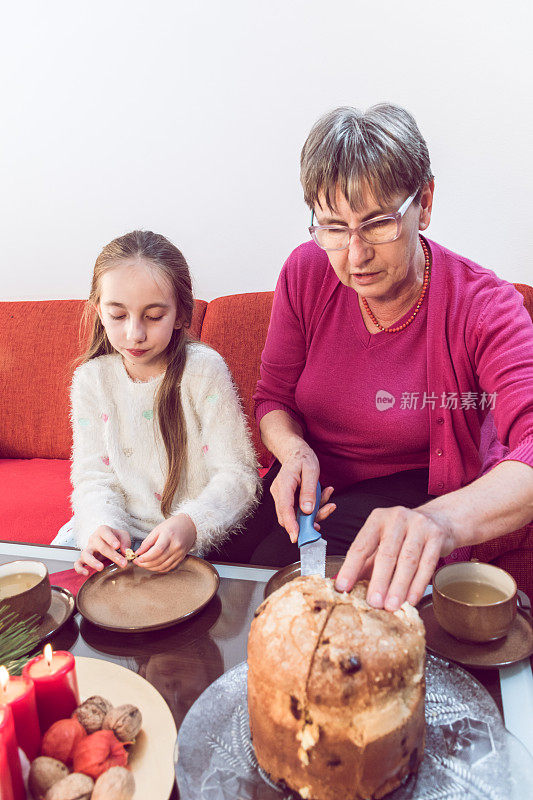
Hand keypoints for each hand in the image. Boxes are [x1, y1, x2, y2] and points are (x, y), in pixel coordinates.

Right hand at [74, 526, 130, 574]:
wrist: (106, 541)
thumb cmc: (115, 538)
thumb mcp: (123, 535)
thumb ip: (125, 541)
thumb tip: (125, 551)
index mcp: (103, 530)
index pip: (105, 533)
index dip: (111, 540)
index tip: (117, 546)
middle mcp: (93, 539)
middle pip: (100, 547)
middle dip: (112, 556)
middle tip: (123, 563)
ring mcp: (87, 549)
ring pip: (86, 554)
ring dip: (93, 562)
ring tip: (101, 568)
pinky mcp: (83, 558)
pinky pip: (77, 563)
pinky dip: (79, 569)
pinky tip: (86, 573)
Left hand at [135, 514, 196, 571]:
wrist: (189, 526)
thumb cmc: (172, 526)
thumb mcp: (158, 529)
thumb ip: (147, 542)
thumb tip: (138, 552)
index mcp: (169, 536)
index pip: (157, 550)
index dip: (146, 557)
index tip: (137, 558)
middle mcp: (176, 546)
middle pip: (159, 560)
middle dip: (146, 564)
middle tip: (137, 562)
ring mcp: (180, 553)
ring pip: (163, 566)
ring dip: (151, 568)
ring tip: (143, 564)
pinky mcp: (181, 558)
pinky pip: (169, 568)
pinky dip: (159, 569)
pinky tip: (153, 566)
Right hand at [270, 445, 335, 542]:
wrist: (295, 451)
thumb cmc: (303, 458)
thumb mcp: (311, 470)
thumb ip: (309, 491)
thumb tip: (307, 511)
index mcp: (284, 484)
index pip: (285, 508)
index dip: (290, 524)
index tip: (296, 537)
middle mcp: (280, 492)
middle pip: (289, 515)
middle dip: (309, 520)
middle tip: (328, 510)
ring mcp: (283, 497)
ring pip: (297, 514)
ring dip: (315, 511)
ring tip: (328, 497)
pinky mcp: (289, 499)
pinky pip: (300, 509)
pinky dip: (314, 506)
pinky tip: (324, 494)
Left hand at [335, 506, 455, 608]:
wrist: (438, 520)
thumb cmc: (403, 536)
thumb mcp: (380, 543)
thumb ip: (364, 563)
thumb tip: (343, 585)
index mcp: (377, 519)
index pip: (361, 545)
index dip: (351, 568)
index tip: (343, 587)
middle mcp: (397, 518)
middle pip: (386, 554)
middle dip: (379, 581)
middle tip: (374, 602)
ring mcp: (418, 525)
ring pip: (407, 560)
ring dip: (399, 587)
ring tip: (391, 606)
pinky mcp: (436, 536)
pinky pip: (427, 564)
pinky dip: (418, 585)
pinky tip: (411, 599)